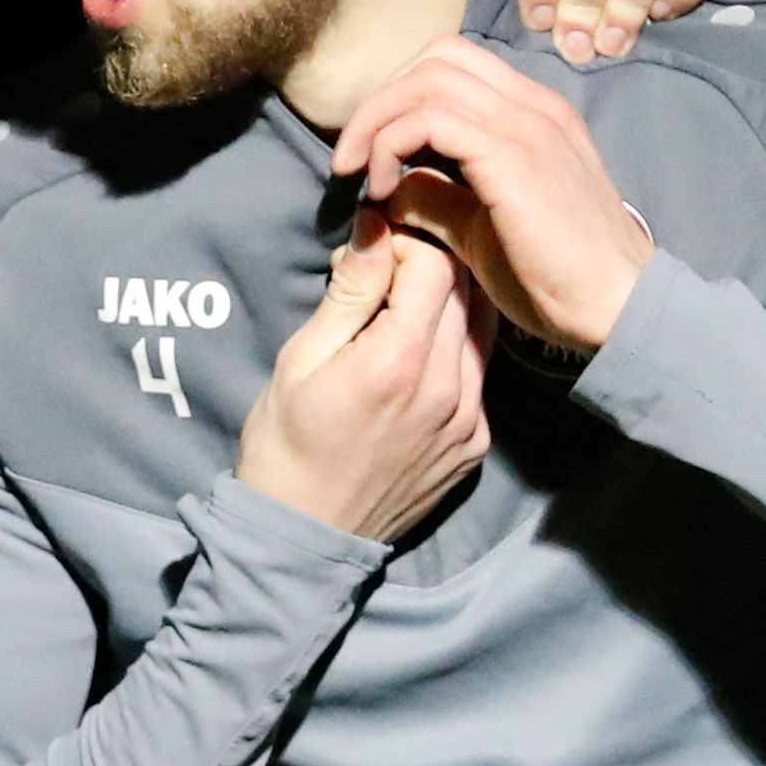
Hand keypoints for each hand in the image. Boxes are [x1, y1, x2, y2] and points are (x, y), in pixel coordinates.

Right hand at [235, 218, 494, 542]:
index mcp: (397, 363)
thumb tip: (376, 231)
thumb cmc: (286, 445)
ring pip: (479, 329)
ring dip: (447, 306)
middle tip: (388, 272)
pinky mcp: (475, 444)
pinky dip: (453, 352)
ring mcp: (469, 421)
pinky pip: (478, 375)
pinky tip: (415, 361)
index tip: (373, 250)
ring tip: (403, 310)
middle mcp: (448, 391)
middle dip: (430, 265)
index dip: (405, 244)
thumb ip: (350, 295)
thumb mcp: (300, 360)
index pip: (435, 265)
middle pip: (465, 291)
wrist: (306, 535)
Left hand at [329, 36, 655, 354]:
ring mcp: (529, 123)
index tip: (370, 151)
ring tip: (360, 176)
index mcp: (533, 114)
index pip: (453, 65)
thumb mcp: (481, 229)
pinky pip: (431, 118)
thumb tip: (390, 185)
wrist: (618, 305)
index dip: (400, 97)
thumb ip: (439, 197)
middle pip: (435, 57)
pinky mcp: (514, 154)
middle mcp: (534, 105)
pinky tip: (381, 191)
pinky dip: (390, 145)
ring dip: (376, 122)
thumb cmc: (556, 277)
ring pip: (427, 80)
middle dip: (380, 101)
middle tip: (353, 159)